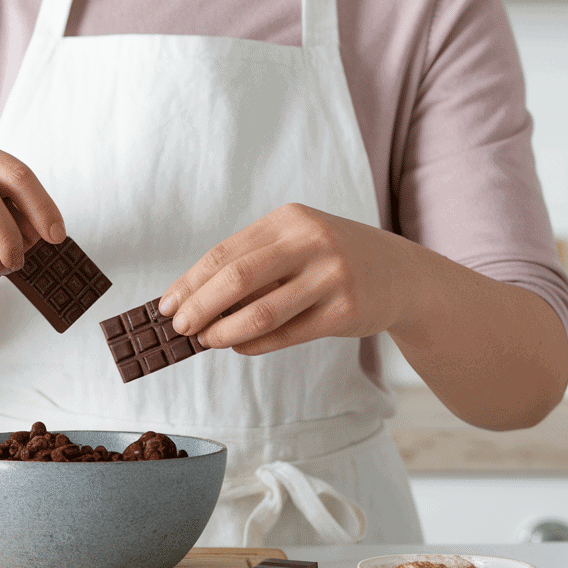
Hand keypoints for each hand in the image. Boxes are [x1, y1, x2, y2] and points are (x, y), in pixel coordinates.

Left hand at [156, 203, 417, 355]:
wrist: (402, 274)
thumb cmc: (331, 259)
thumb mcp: (295, 244)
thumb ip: (251, 264)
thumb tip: (192, 300)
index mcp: (289, 220)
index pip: (224, 254)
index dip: (189, 283)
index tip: (166, 306)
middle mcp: (311, 241)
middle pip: (236, 279)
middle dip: (200, 307)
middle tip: (179, 328)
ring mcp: (331, 275)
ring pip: (261, 312)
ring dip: (225, 332)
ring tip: (206, 341)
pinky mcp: (345, 310)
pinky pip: (287, 333)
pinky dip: (255, 344)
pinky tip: (239, 347)